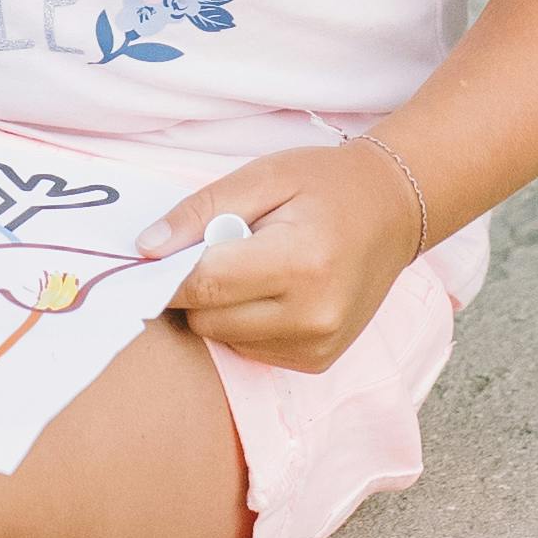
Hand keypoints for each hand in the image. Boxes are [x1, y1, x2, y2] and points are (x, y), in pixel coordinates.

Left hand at [138, 142, 424, 373]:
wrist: (393, 212)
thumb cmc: (325, 185)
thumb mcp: (262, 176)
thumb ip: (200, 211)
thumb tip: (144, 249)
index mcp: (300, 263)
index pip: (204, 284)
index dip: (167, 272)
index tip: (151, 257)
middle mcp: (312, 315)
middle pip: (207, 318)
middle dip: (198, 286)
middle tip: (223, 248)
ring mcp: (318, 344)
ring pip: (223, 338)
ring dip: (221, 306)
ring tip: (255, 266)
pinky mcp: (318, 361)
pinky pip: (249, 350)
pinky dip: (246, 322)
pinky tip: (273, 290)